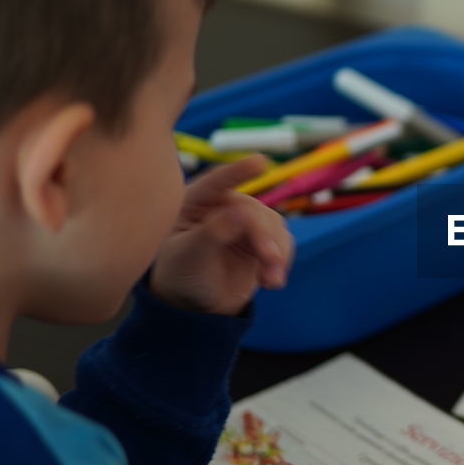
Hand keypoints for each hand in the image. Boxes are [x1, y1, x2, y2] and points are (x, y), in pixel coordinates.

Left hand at [150, 155, 293, 315]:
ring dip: (277, 252)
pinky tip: (272, 282)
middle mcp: (225, 206)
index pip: (218, 182)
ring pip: (274, 227)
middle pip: (255, 212)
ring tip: (271, 280)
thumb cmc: (181, 273)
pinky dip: (282, 261)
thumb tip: (241, 211)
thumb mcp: (189, 255)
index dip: (238, 172)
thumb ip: (212, 233)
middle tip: (270, 259)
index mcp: (197, 201)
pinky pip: (283, 244)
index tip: (260, 162)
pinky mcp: (264, 241)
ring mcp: (246, 223)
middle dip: (265, 237)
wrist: (195, 302)